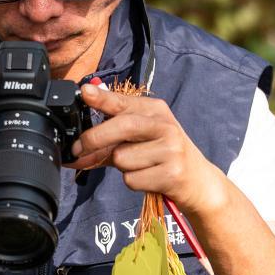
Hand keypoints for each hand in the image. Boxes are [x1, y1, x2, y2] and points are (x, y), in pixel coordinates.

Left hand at [68, 83, 225, 216]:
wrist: (199, 182)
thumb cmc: (162, 157)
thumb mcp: (140, 140)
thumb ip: (109, 141)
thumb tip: (76, 151)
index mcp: (155, 110)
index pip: (123, 102)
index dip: (102, 98)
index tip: (84, 92)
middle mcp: (165, 126)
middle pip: (122, 126)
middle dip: (94, 139)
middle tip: (78, 149)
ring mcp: (170, 149)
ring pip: (122, 158)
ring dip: (121, 167)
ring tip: (140, 166)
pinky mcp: (170, 174)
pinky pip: (131, 179)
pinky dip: (132, 182)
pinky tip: (148, 178)